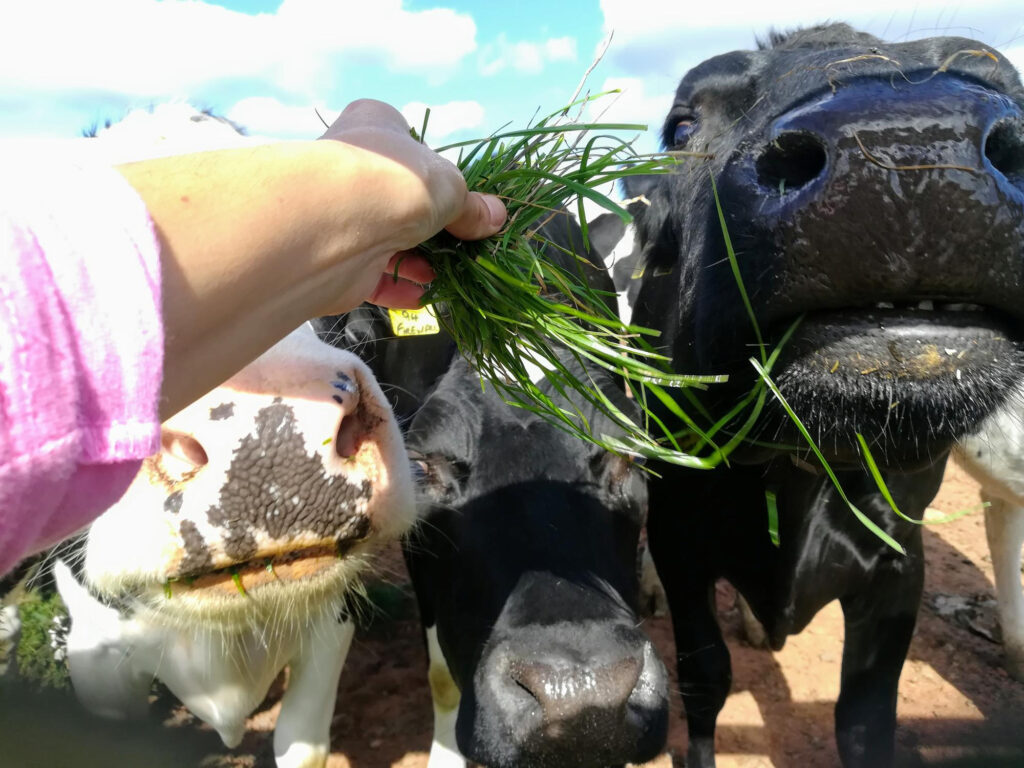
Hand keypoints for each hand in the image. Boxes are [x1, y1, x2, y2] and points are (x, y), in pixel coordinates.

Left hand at [319, 100, 505, 307]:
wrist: (336, 220)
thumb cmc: (397, 181)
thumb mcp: (451, 188)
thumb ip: (471, 206)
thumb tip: (496, 216)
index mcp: (374, 126)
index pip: (405, 140)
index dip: (431, 168)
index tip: (455, 194)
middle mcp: (351, 165)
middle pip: (398, 197)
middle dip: (428, 224)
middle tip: (458, 242)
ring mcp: (340, 212)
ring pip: (384, 238)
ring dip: (415, 259)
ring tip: (444, 273)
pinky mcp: (334, 256)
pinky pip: (370, 274)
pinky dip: (396, 286)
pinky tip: (420, 295)